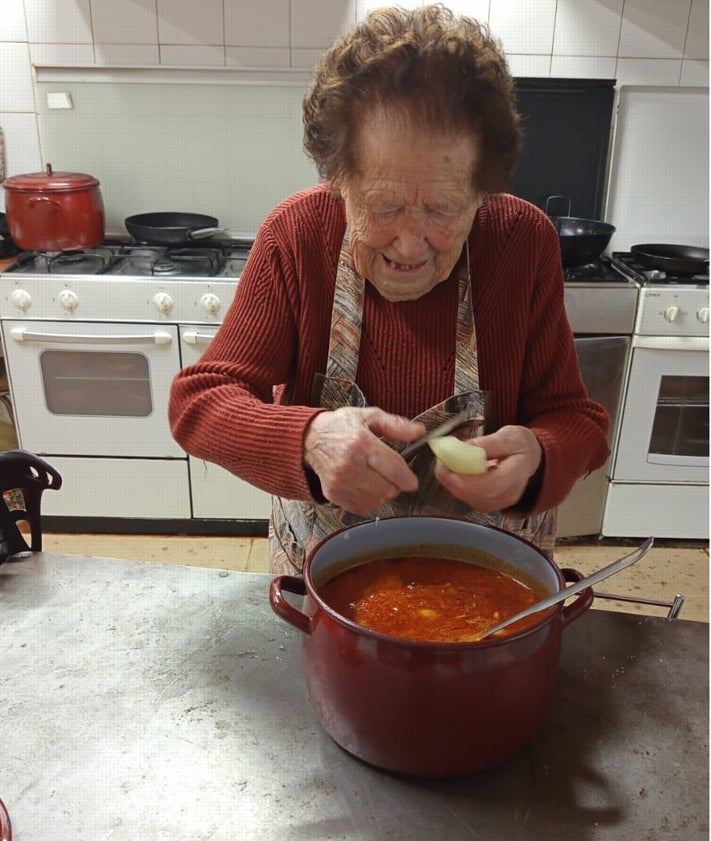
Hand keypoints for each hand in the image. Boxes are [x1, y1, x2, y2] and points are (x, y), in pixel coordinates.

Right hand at [303, 407, 426, 515]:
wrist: (309, 440)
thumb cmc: (342, 427)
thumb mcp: (369, 417)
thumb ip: (396, 425)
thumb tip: (420, 432)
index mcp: (362, 443)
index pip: (395, 469)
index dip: (408, 478)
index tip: (411, 481)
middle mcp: (350, 464)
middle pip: (388, 489)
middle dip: (394, 484)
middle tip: (388, 474)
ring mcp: (340, 481)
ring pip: (377, 500)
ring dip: (381, 493)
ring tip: (374, 479)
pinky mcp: (333, 494)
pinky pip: (362, 507)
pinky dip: (367, 500)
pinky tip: (363, 487)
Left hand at [433, 425, 541, 512]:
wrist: (528, 460)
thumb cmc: (520, 447)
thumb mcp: (510, 436)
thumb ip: (489, 443)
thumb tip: (467, 447)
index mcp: (517, 475)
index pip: (488, 485)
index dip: (463, 478)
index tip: (446, 464)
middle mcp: (508, 494)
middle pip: (475, 495)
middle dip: (452, 479)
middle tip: (440, 461)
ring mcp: (498, 503)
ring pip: (468, 498)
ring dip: (452, 482)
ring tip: (446, 463)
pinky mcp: (487, 504)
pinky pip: (467, 498)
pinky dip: (456, 485)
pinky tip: (454, 472)